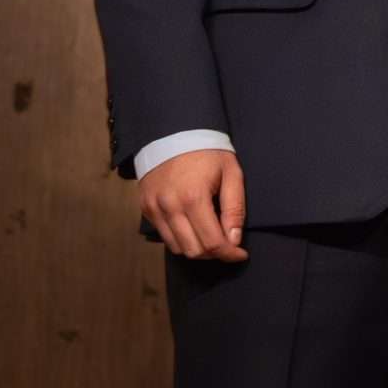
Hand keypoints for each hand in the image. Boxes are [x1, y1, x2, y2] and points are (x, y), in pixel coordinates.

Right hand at [139, 148, 247, 262]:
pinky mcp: (146, 209)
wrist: (174, 133)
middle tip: (228, 245)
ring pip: (177, 248)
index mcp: (193, 198)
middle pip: (193, 250)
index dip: (229, 254)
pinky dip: (181, 240)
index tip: (241, 254)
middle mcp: (170, 207)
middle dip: (215, 254)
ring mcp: (154, 209)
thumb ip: (234, 208)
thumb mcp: (231, 173)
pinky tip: (194, 229)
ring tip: (212, 237)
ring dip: (197, 249)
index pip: (212, 242)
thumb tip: (234, 240)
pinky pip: (165, 237)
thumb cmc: (208, 152)